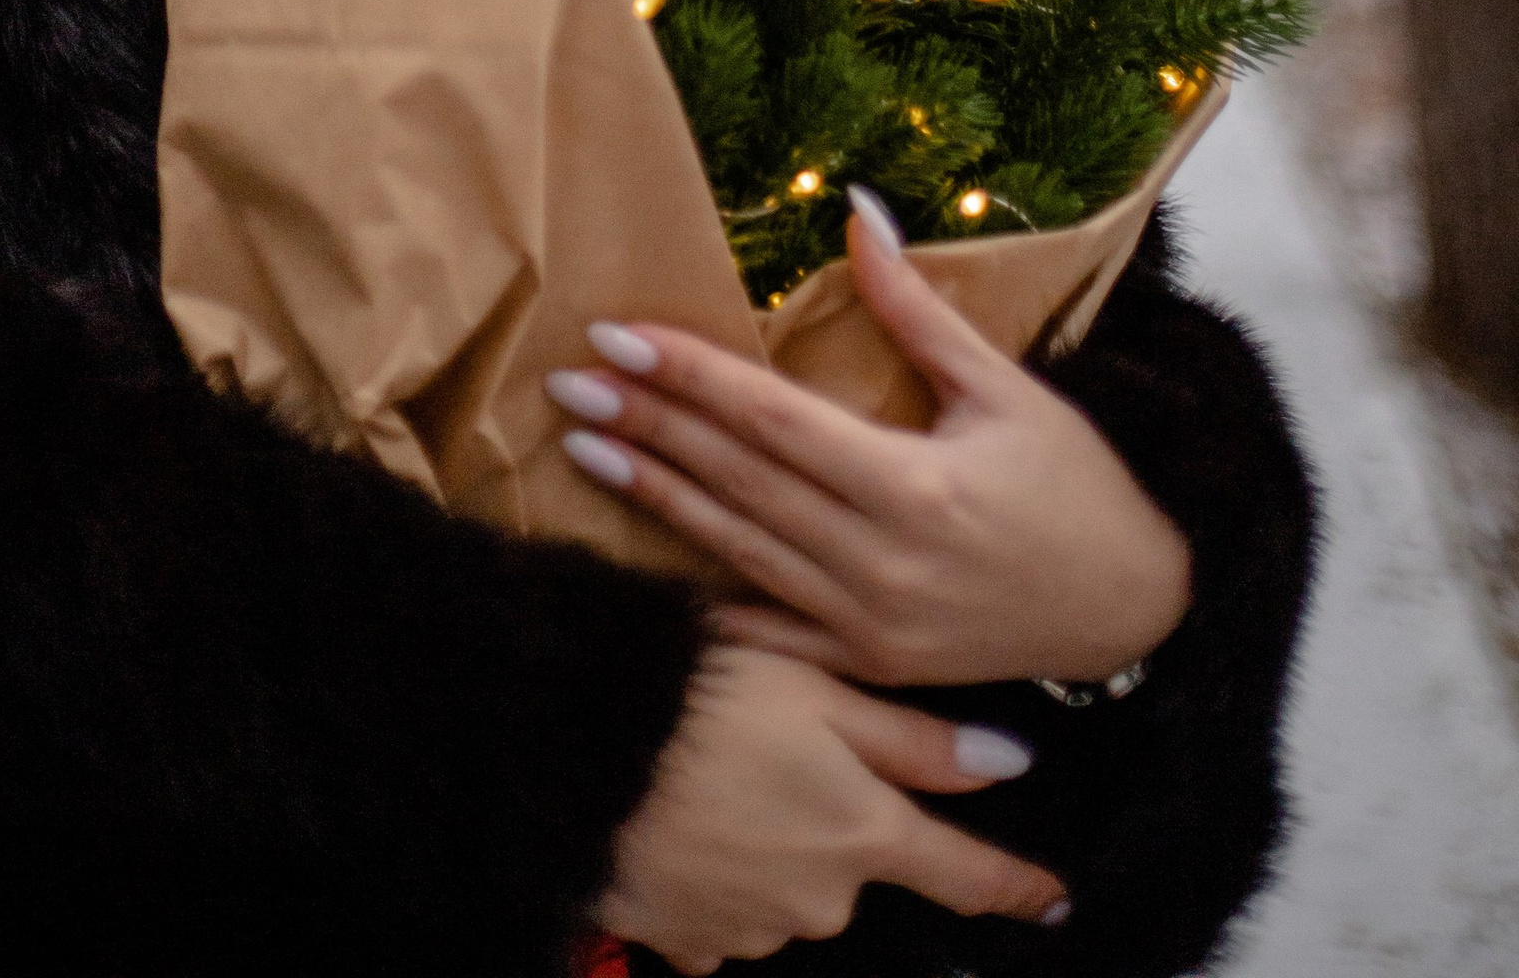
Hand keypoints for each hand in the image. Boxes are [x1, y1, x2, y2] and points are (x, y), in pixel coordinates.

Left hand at [549, 192, 1190, 689]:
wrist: (1140, 612)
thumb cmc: (1078, 485)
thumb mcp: (1006, 388)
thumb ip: (916, 308)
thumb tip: (857, 208)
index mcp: (914, 488)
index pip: (771, 420)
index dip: (689, 377)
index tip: (616, 336)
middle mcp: (881, 563)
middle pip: (739, 481)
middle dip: (648, 428)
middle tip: (567, 384)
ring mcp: (871, 626)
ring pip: (738, 549)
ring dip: (655, 498)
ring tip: (584, 450)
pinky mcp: (870, 664)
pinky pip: (771, 628)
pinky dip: (706, 591)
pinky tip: (642, 559)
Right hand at [598, 645, 1067, 970]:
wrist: (576, 749)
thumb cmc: (701, 698)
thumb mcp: (815, 687)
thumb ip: (914, 738)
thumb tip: (1009, 767)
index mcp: (864, 832)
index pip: (963, 873)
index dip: (1014, 884)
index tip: (1053, 898)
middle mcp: (822, 898)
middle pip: (855, 867)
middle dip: (829, 817)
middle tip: (772, 745)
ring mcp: (753, 930)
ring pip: (787, 887)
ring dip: (768, 843)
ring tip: (713, 774)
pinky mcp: (689, 942)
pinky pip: (723, 912)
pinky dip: (715, 873)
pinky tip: (680, 822)